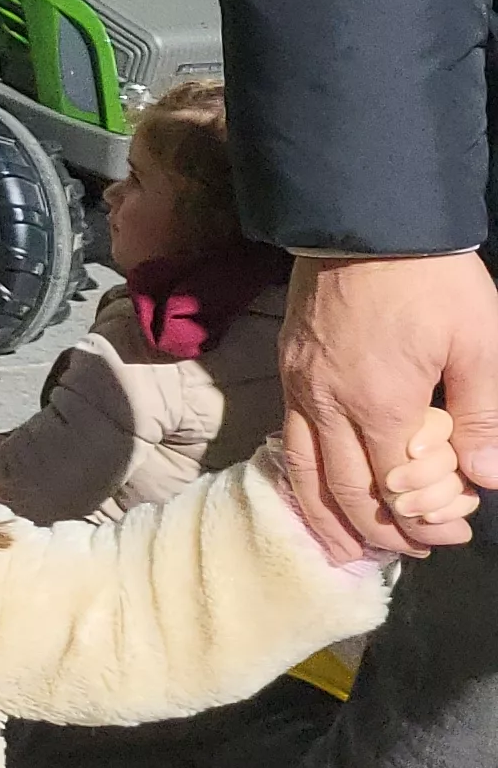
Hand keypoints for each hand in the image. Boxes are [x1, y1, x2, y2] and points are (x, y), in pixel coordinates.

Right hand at [280, 250, 497, 557]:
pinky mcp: (289, 366)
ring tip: (347, 545)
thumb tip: (485, 480)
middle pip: (341, 490)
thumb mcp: (480, 343)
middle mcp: (327, 403)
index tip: (449, 537)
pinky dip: (302, 476)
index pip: (391, 488)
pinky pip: (289, 437)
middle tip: (410, 550)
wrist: (366, 216)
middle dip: (376, 530)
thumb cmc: (431, 279)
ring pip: (302, 470)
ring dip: (326, 515)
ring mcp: (300, 384)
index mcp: (377, 403)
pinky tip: (318, 487)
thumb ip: (482, 417)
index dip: (419, 523)